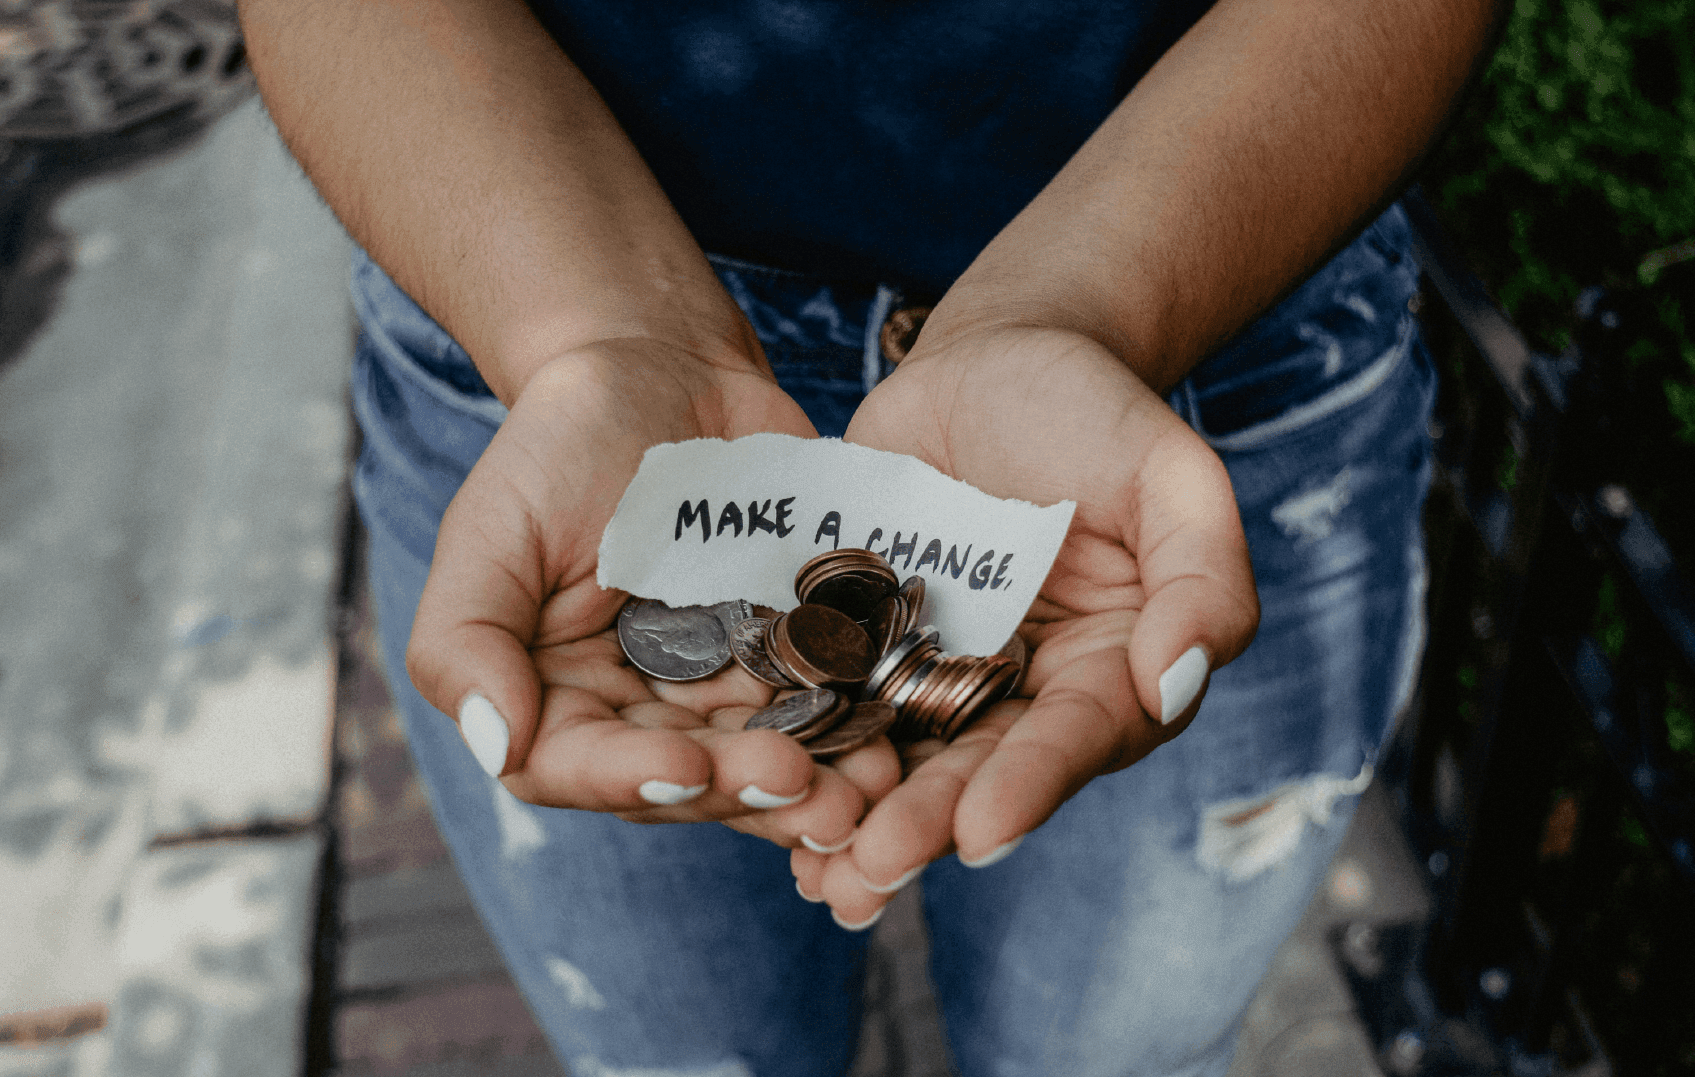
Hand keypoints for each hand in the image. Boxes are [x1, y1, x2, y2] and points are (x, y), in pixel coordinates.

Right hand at [405, 338, 898, 849]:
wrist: (664, 369)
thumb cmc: (562, 443)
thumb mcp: (492, 528)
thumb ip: (464, 640)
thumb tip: (495, 743)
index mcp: (554, 696)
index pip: (578, 768)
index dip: (633, 780)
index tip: (692, 769)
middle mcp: (638, 710)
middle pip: (686, 779)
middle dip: (746, 790)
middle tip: (807, 788)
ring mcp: (722, 687)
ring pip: (764, 759)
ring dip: (817, 785)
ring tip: (867, 791)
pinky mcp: (792, 654)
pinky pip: (826, 705)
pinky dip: (858, 728)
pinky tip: (896, 743)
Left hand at [794, 325, 1258, 925]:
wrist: (994, 359)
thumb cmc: (1096, 412)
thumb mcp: (1172, 475)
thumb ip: (1202, 578)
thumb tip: (1176, 683)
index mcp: (1108, 670)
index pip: (1075, 737)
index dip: (1031, 785)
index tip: (981, 831)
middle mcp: (1023, 692)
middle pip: (978, 768)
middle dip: (927, 823)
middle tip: (873, 868)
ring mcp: (936, 672)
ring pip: (900, 757)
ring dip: (859, 817)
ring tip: (817, 872)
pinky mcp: (863, 642)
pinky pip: (832, 703)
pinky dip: (803, 749)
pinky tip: (761, 798)